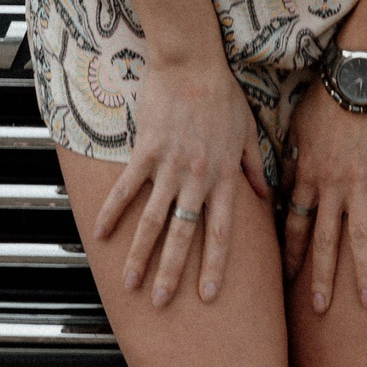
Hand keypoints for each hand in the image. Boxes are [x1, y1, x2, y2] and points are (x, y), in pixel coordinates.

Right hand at [93, 55, 272, 307]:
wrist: (193, 62)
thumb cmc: (223, 94)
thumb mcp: (248, 132)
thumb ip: (253, 168)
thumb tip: (265, 196)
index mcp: (223, 178)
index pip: (222, 233)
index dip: (215, 267)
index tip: (210, 296)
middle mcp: (197, 178)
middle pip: (184, 235)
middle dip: (173, 273)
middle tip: (162, 303)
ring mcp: (169, 166)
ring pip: (153, 220)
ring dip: (141, 255)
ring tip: (131, 283)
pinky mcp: (145, 150)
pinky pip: (127, 188)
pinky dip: (112, 212)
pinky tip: (100, 235)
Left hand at [282, 78, 366, 312]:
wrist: (356, 78)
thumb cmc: (323, 99)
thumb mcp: (294, 130)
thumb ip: (289, 163)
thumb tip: (277, 188)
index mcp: (305, 177)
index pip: (292, 225)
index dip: (289, 254)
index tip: (285, 279)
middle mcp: (330, 188)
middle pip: (322, 241)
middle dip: (319, 278)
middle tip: (319, 308)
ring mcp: (359, 185)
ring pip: (358, 237)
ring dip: (362, 272)